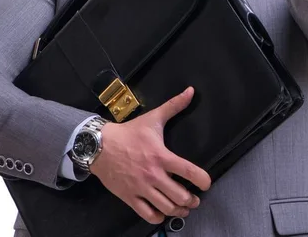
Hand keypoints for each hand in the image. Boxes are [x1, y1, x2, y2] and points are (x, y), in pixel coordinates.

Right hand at [90, 87, 210, 224]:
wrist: (100, 145)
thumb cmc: (128, 133)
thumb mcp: (153, 118)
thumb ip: (174, 105)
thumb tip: (191, 91)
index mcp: (161, 156)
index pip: (189, 172)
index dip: (203, 180)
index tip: (207, 183)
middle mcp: (153, 175)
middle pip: (180, 196)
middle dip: (191, 200)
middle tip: (195, 199)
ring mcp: (141, 188)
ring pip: (166, 208)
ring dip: (178, 211)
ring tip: (183, 208)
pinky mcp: (130, 197)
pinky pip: (147, 214)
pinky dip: (158, 217)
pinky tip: (162, 212)